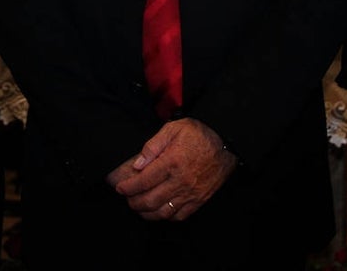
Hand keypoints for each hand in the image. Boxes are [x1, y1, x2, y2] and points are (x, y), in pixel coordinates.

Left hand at [108, 118, 235, 220]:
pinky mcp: (199, 200)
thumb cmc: (199, 134)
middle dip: (134, 202)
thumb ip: (153, 145)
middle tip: (127, 198)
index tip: (120, 188)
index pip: (144, 181)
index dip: (128, 187)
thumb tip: (138, 164)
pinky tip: (159, 211)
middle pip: (150, 200)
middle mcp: (180, 181)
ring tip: (139, 207)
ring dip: (147, 213)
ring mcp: (191, 193)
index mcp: (172, 162)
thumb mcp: (174, 129)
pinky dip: (165, 217)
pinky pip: (179, 216)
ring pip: (163, 212)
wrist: (226, 143)